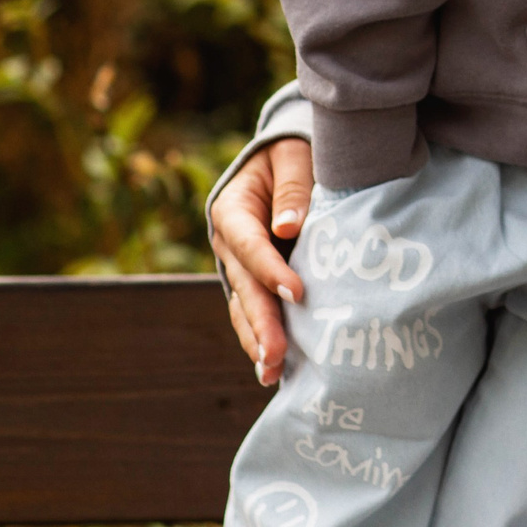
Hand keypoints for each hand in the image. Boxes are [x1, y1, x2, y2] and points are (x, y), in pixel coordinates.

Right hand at [212, 134, 315, 385]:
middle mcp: (229, 245)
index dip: (271, 270)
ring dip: (258, 340)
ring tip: (271, 372)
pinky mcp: (256, 283)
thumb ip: (293, 187)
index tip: (297, 292)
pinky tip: (276, 370)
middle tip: (276, 355)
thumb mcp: (293, 157)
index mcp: (232, 210)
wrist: (287, 160)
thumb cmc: (293, 155)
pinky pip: (256, 313)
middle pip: (244, 287)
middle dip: (261, 322)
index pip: (250, 245)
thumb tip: (289, 228)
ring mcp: (239, 268)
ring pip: (245, 308)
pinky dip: (264, 340)